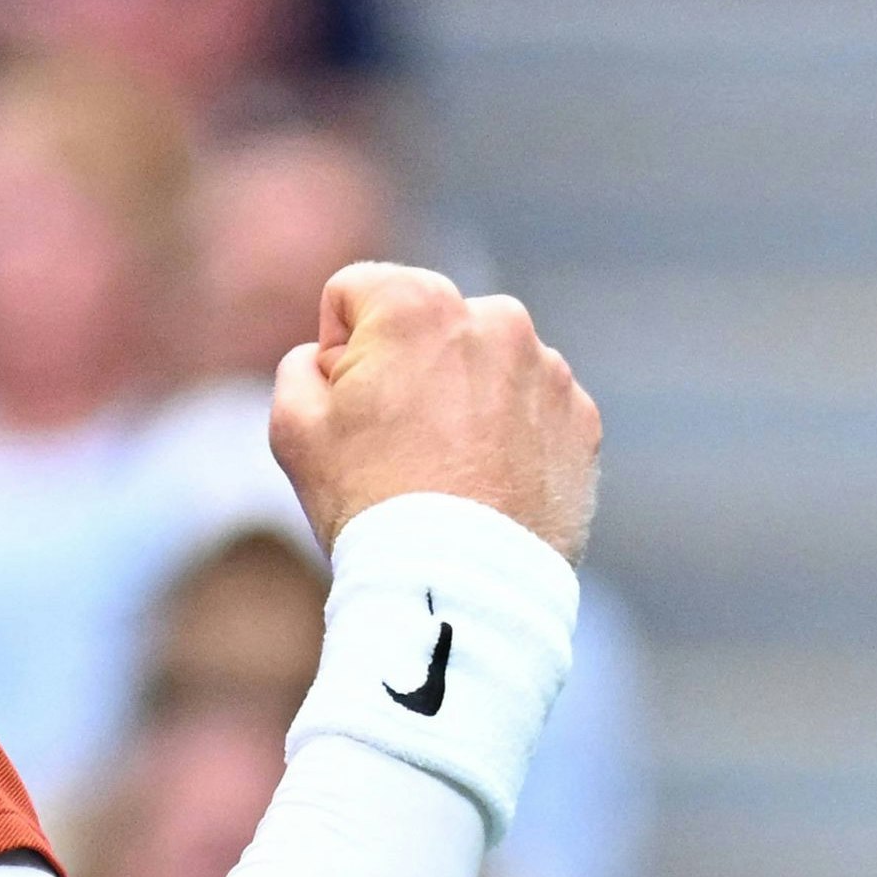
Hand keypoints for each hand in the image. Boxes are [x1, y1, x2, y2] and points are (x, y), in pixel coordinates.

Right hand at [270, 263, 599, 561]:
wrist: (462, 585)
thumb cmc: (369, 501)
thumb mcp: (294, 426)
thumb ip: (300, 365)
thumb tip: (329, 358)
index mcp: (419, 304)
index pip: (356, 291)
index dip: (336, 348)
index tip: (348, 405)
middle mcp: (496, 319)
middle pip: (427, 325)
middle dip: (407, 367)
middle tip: (394, 443)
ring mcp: (548, 370)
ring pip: (483, 365)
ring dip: (461, 399)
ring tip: (444, 472)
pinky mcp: (582, 419)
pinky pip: (530, 408)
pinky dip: (508, 435)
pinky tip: (484, 485)